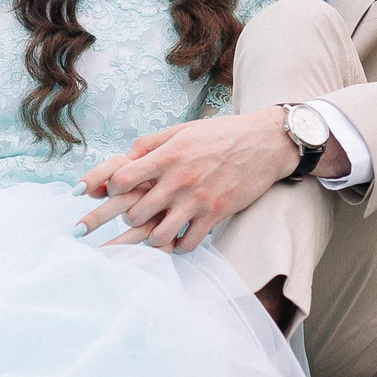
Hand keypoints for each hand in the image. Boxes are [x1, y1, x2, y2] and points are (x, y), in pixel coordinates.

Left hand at [74, 111, 302, 251]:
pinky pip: (188, 243)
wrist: (264, 143)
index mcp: (167, 155)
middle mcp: (179, 179)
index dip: (112, 189)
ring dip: (151, 238)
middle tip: (137, 215)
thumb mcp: (181, 130)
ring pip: (159, 236)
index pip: (122, 179)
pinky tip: (178, 239)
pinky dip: (179, 246)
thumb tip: (121, 160)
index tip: (118, 192)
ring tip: (154, 232)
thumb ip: (149, 144)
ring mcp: (198, 200)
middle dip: (131, 217)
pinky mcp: (216, 214)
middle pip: (136, 213)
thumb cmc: (220, 134)